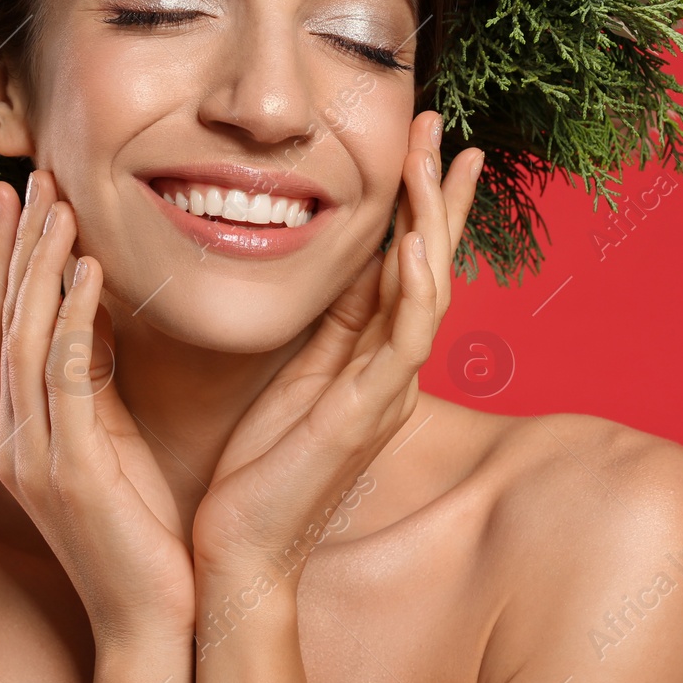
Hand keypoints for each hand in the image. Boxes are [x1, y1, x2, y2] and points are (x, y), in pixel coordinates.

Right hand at [0, 171, 195, 652]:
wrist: (150, 622)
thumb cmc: (140, 536)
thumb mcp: (109, 452)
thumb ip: (94, 394)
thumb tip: (98, 329)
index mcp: (25, 433)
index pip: (5, 329)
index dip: (7, 262)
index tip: (15, 200)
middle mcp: (18, 438)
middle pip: (2, 322)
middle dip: (12, 247)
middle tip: (23, 179)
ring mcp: (38, 456)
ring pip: (26, 339)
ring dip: (41, 266)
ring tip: (58, 205)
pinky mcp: (72, 471)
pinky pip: (67, 379)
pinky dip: (73, 319)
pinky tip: (89, 271)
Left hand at [190, 111, 483, 586]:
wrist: (236, 555)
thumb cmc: (251, 473)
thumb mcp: (284, 378)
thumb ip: (311, 328)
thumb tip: (309, 261)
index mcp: (366, 359)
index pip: (403, 264)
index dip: (420, 204)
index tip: (427, 142)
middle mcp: (389, 370)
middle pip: (430, 263)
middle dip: (438, 193)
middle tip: (446, 127)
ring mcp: (385, 392)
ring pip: (428, 289)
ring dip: (433, 220)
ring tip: (437, 158)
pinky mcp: (365, 416)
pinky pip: (403, 341)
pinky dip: (411, 289)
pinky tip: (410, 241)